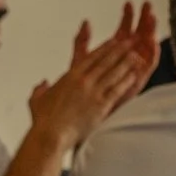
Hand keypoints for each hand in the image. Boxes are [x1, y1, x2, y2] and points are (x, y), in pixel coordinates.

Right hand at [28, 4, 155, 147]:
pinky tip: (135, 76)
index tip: (114, 41)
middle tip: (131, 41)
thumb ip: (41, 88)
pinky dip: (126, 81)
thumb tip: (43, 84)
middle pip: (106, 61)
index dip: (105, 48)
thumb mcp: (38, 99)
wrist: (51, 134)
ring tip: (137, 55)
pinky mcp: (101, 105)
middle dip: (120, 50)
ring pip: (114, 73)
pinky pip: (117, 90)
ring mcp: (94, 92)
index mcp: (70, 76)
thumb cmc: (45, 120)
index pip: (92, 57)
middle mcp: (84, 81)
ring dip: (126, 63)